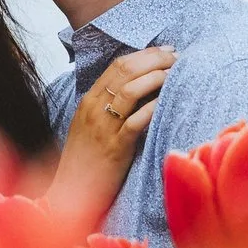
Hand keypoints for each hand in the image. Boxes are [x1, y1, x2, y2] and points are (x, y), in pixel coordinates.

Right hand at [46, 46, 173, 230]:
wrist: (69, 195)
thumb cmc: (85, 163)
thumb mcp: (91, 127)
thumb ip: (108, 107)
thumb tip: (138, 90)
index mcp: (88, 101)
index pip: (118, 65)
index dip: (145, 54)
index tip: (167, 52)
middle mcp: (93, 109)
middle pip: (126, 70)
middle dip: (155, 59)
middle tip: (178, 58)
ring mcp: (102, 127)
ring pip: (130, 90)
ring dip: (157, 77)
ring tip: (176, 75)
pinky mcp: (114, 148)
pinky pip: (136, 120)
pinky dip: (154, 107)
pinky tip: (168, 102)